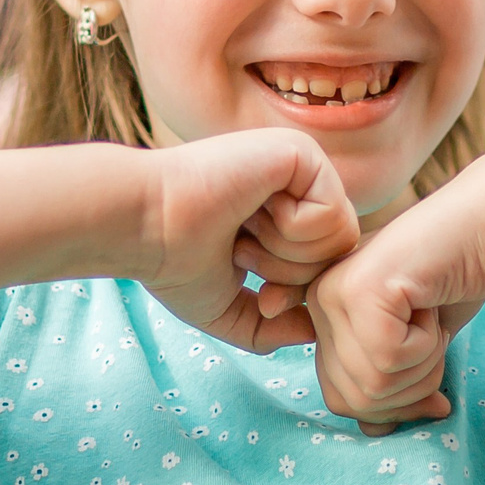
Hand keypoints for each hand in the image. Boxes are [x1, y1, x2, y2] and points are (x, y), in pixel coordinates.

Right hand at [145, 130, 358, 353]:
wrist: (143, 225)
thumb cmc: (173, 262)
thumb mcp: (228, 307)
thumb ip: (272, 325)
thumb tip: (316, 331)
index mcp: (281, 209)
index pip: (326, 261)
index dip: (300, 292)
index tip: (263, 299)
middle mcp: (296, 183)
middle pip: (340, 251)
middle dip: (294, 276)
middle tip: (244, 257)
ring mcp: (300, 163)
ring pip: (341, 235)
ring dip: (288, 254)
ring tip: (244, 233)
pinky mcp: (301, 152)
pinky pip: (332, 214)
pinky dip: (290, 231)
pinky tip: (251, 212)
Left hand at [304, 181, 484, 431]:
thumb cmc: (454, 278)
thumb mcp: (414, 343)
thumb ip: (388, 381)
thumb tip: (373, 432)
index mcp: (322, 316)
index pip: (340, 399)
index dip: (391, 407)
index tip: (431, 395)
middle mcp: (318, 302)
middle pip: (354, 398)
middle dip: (410, 390)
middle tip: (435, 348)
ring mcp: (335, 293)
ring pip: (373, 382)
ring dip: (423, 365)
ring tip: (432, 320)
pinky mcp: (363, 289)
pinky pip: (393, 358)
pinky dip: (429, 345)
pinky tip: (432, 306)